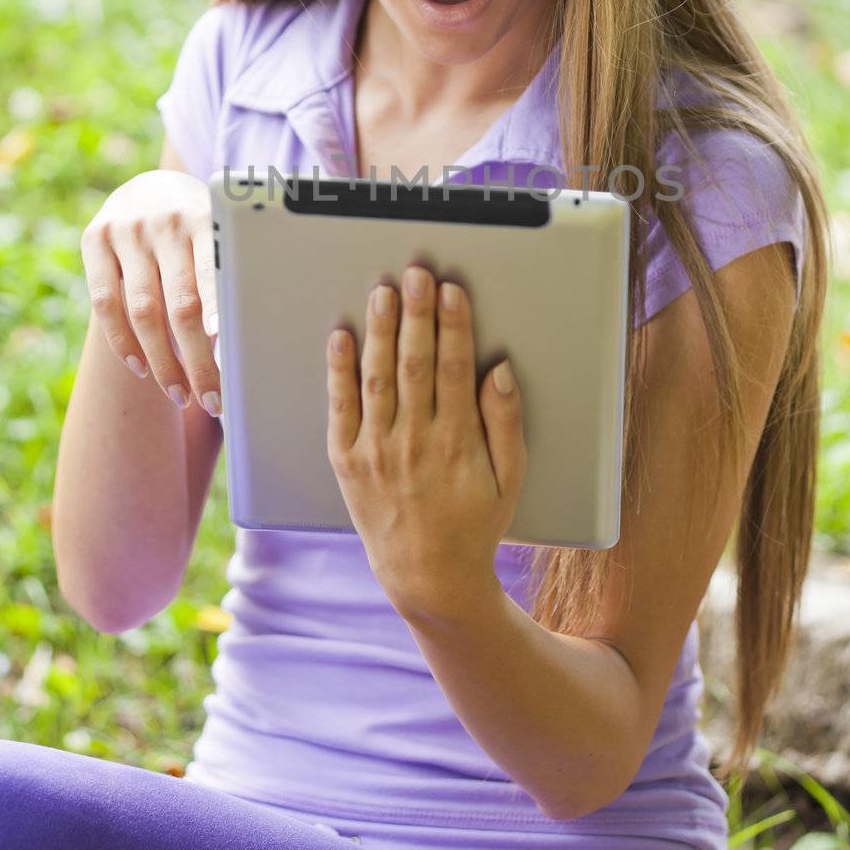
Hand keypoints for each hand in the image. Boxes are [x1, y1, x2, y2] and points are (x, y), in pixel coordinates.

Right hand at [80, 170, 220, 415]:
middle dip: (198, 359)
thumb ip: (228, 272)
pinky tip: (141, 368)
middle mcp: (165, 221)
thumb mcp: (219, 232)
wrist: (150, 186)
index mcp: (206, 217)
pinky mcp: (94, 239)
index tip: (227, 346)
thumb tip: (250, 338)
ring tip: (182, 394)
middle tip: (213, 398)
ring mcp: (126, 229)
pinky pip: (104, 303)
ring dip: (162, 361)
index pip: (213, 272)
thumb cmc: (200, 228)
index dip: (219, 310)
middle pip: (181, 304)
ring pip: (143, 310)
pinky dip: (122, 341)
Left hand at [325, 266, 527, 623]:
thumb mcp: (509, 478)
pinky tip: (342, 336)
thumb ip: (505, 422)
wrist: (427, 575)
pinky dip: (339, 370)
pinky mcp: (347, 460)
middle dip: (416, 315)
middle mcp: (413, 442)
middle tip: (416, 274)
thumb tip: (499, 370)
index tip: (452, 291)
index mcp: (457, 442)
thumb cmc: (474, 522)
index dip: (453, 326)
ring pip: (377, 378)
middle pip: (414, 365)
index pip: (454, 369)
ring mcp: (376, 450)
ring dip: (380, 331)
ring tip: (383, 291)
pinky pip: (341, 407)